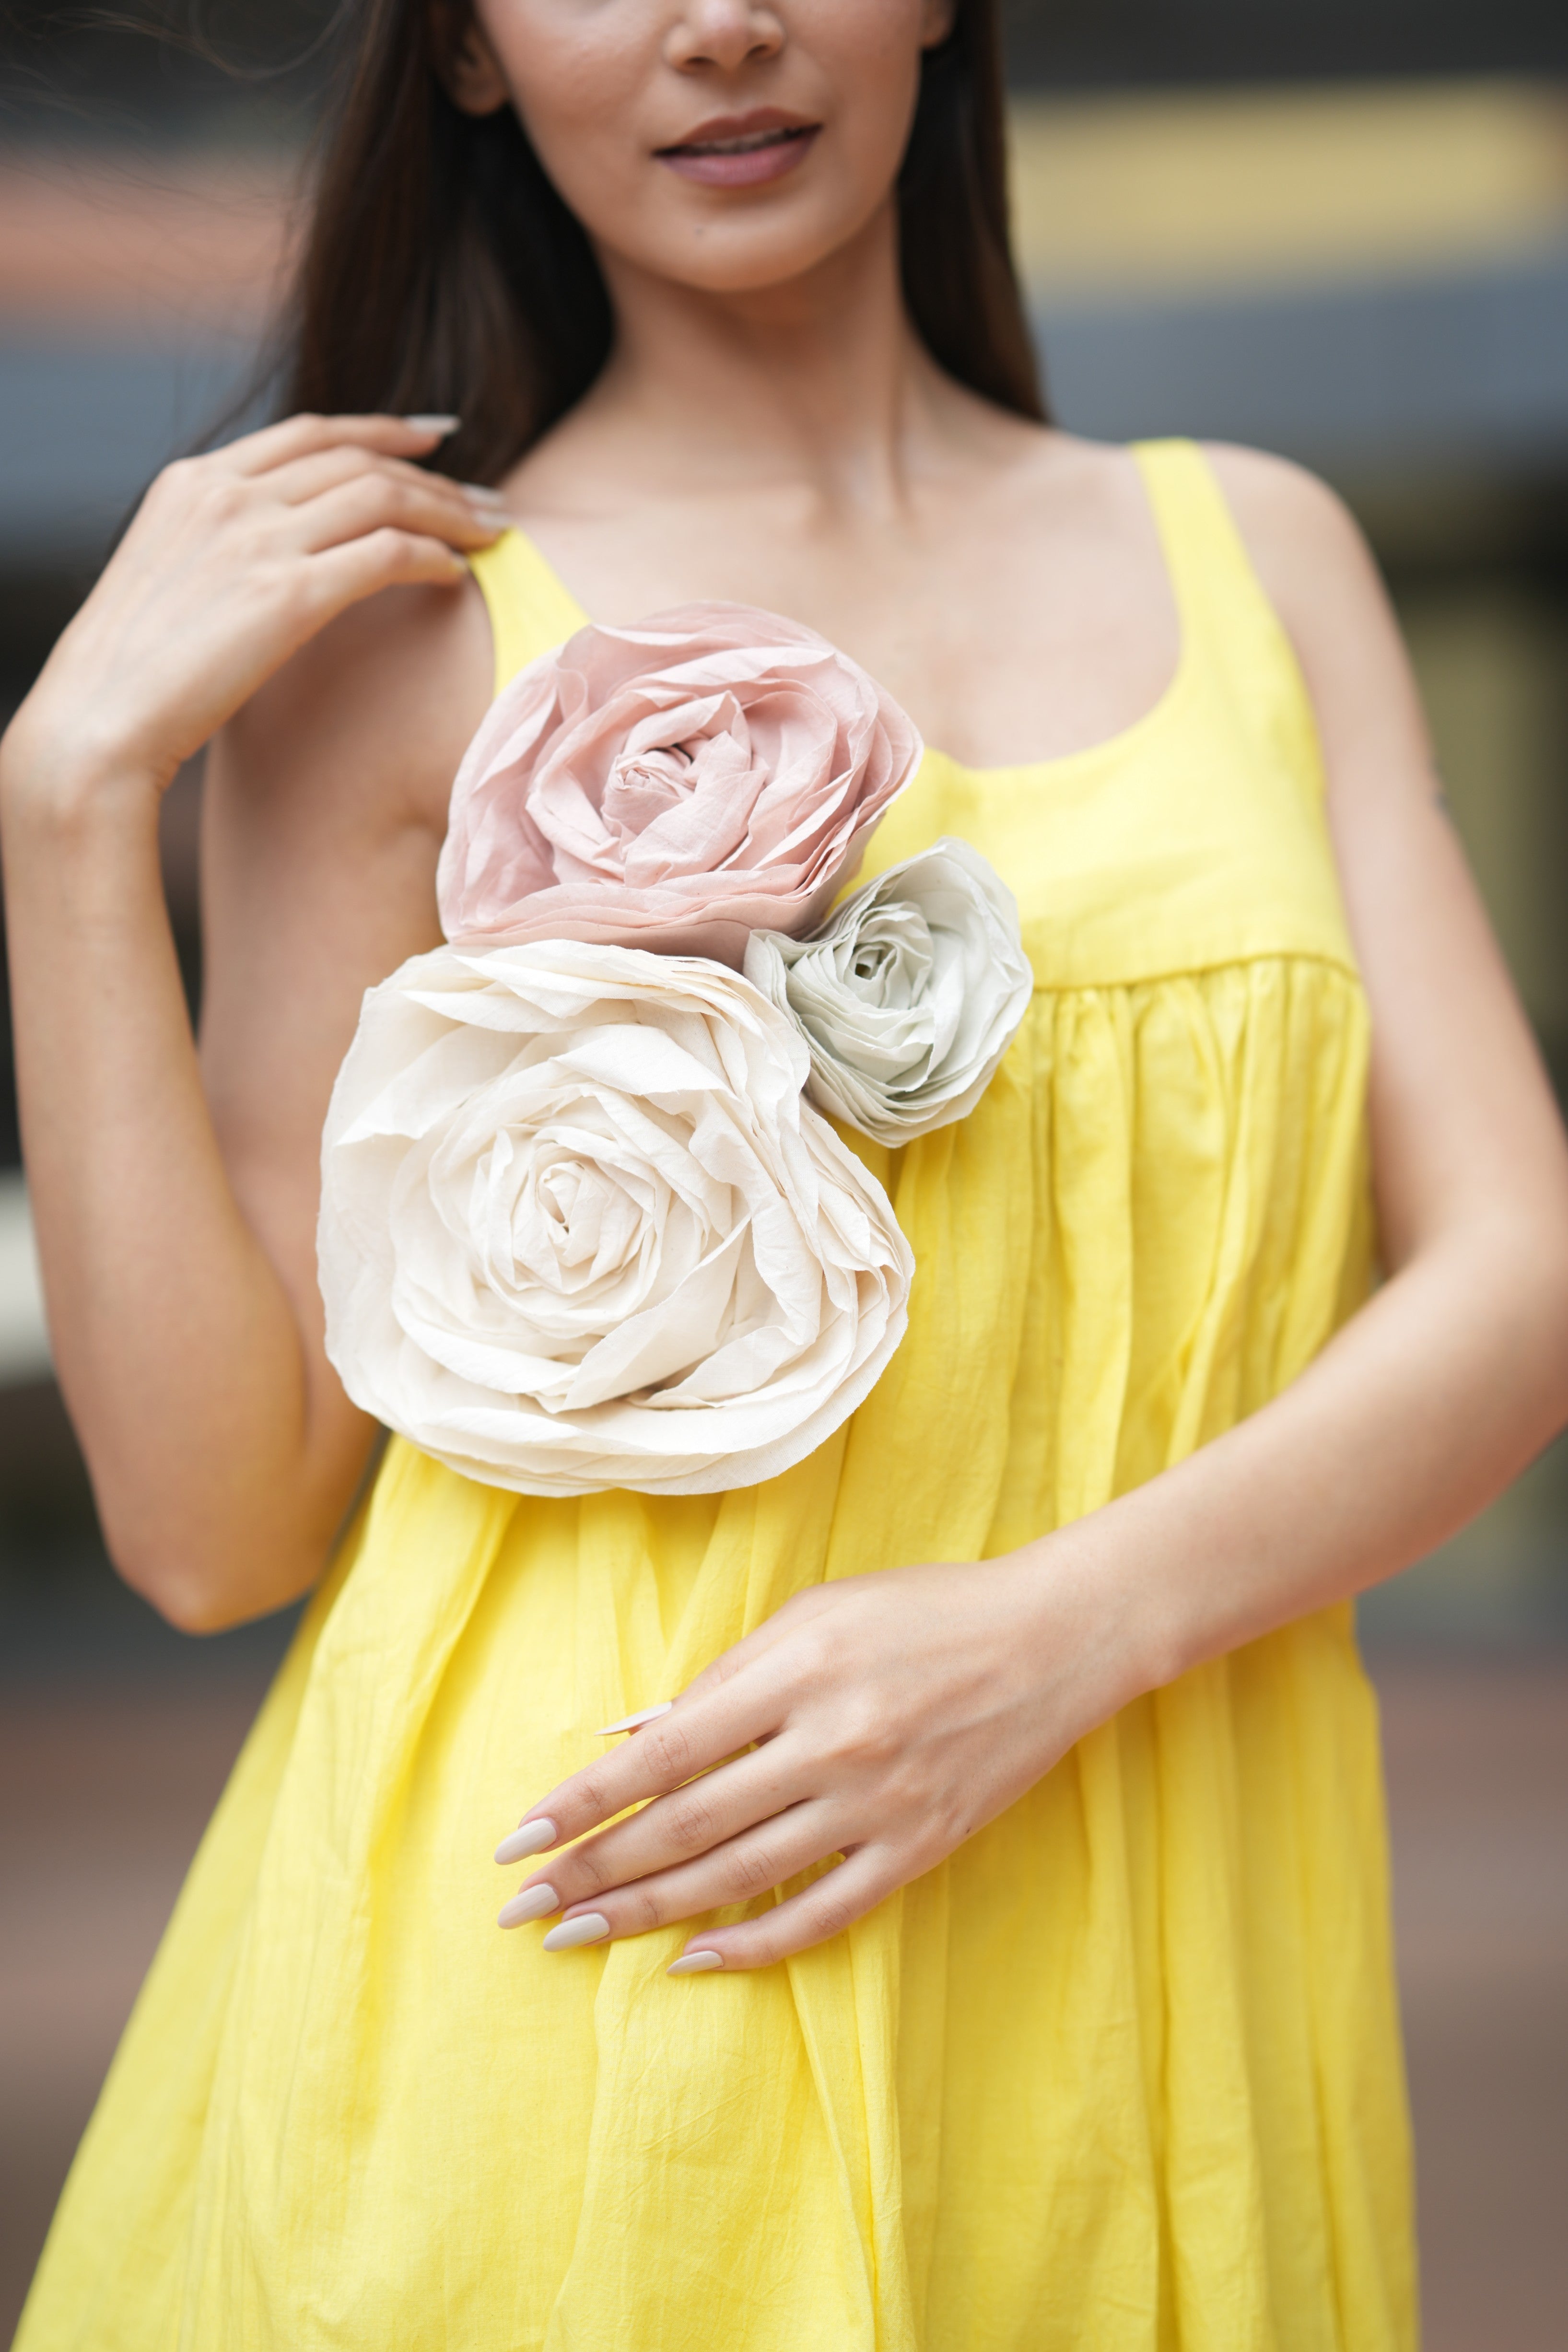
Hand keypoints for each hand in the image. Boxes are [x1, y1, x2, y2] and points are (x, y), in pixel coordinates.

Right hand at [4, 413, 505, 803]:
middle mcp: (228, 494)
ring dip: (449, 512)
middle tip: (489, 501)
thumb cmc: (134, 674)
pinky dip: (432, 558)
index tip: (435, 440)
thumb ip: (223, 548)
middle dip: (436, 476)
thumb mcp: (173, 578)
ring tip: (493, 534)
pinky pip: (387, 554)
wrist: (100, 719)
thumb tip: (279, 560)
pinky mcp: (287, 593)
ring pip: (384, 497)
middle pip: (359, 459)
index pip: (309, 434)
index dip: (381, 430)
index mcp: (195, 480)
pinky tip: (457, 576)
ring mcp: (257, 538)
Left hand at [494, 1549, 1144, 1970]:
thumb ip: (724, 1676)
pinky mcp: (918, 1848)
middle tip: (520, 1910)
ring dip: (647, 1914)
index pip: (660, 1756)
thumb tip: (632, 1736)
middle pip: (684, 1825)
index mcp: (795, 1673)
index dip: (582, 1804)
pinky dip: (753, 1945)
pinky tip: (692, 1960)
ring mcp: (876, 1804)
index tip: (517, 1841)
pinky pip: (821, 1913)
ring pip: (737, 1877)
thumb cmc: (922, 1611)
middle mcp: (830, 1744)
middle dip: (592, 1872)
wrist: (1054, 1638)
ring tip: (577, 1937)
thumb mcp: (815, 1613)